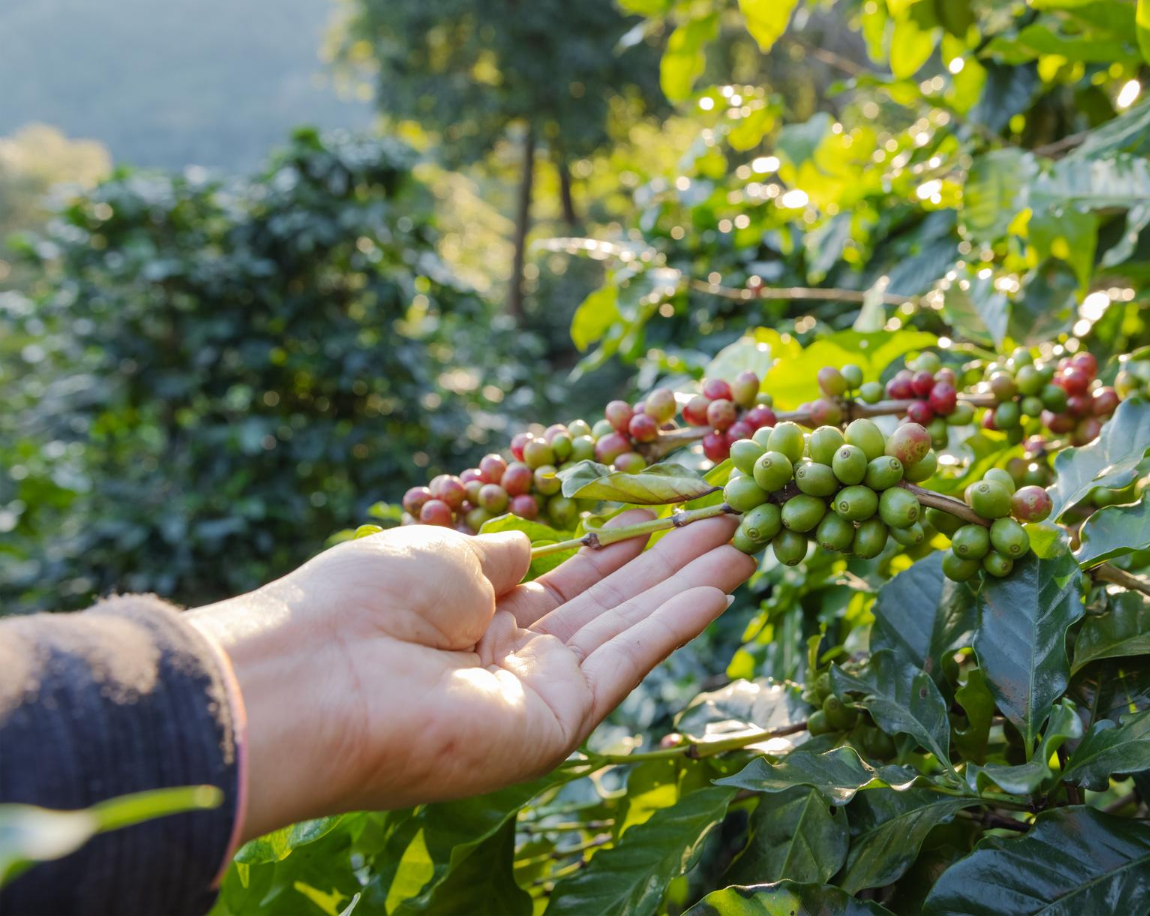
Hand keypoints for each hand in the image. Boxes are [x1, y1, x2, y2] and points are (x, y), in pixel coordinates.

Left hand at [186, 510, 753, 842]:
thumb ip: (496, 556)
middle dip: (674, 557)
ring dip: (690, 582)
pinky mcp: (557, 723)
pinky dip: (674, 624)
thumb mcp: (439, 555)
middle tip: (734, 514)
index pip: (570, 577)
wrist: (319, 678)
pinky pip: (626, 662)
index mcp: (478, 614)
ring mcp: (538, 693)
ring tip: (749, 537)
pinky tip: (720, 585)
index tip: (673, 507)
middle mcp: (515, 656)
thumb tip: (527, 544)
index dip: (623, 542)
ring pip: (631, 627)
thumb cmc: (364, 602)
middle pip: (612, 600)